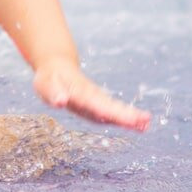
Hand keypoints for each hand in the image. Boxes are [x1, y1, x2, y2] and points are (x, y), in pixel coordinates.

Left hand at [33, 62, 150, 130]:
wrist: (58, 66)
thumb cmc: (49, 77)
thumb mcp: (45, 84)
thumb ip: (53, 92)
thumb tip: (60, 101)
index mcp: (80, 92)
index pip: (97, 104)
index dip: (111, 112)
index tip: (127, 119)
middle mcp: (92, 96)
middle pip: (111, 106)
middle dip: (127, 115)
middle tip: (145, 122)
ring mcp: (96, 100)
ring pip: (115, 109)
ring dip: (130, 117)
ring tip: (146, 124)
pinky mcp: (97, 104)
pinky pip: (113, 112)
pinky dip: (125, 119)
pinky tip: (139, 126)